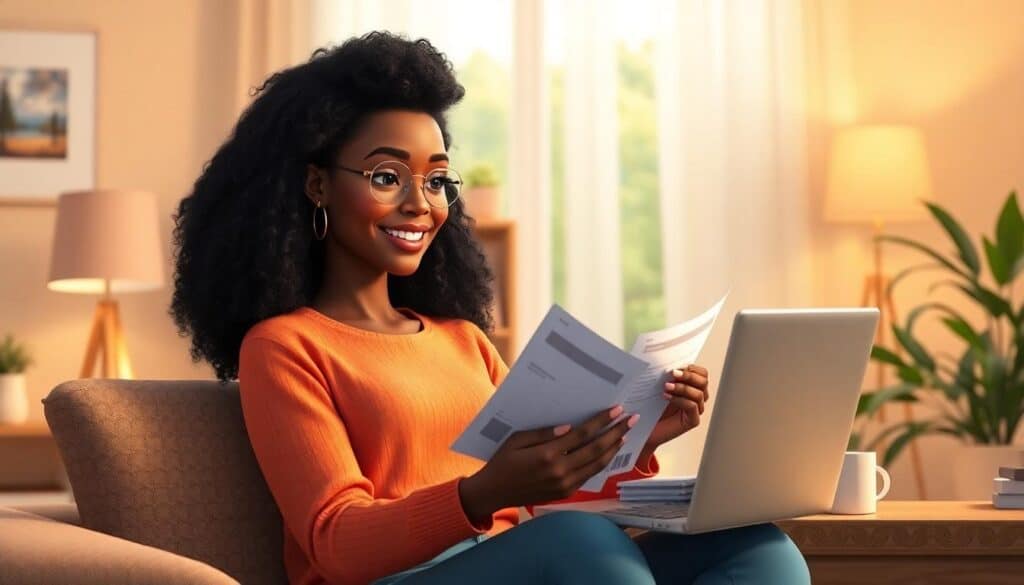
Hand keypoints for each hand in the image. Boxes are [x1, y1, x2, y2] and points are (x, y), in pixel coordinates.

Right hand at [460, 404, 638, 519]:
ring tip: (625, 434)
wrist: (494, 492)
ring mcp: (565, 485)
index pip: (582, 434)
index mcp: (547, 455)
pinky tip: (608, 452)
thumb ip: (543, 433)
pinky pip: (589, 476)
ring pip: (597, 465)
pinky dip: (602, 463)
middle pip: (596, 449)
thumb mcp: (516, 440)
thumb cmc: (502, 461)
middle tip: (631, 419)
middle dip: (616, 432)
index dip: (601, 421)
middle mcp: (560, 471)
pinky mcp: (565, 493)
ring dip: (614, 448)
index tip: (616, 410)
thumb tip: (569, 427)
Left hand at [643, 364, 709, 453]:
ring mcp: (696, 410)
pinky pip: (693, 406)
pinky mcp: (692, 421)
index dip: (691, 368)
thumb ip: (667, 376)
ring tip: (666, 386)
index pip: (702, 374)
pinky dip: (680, 399)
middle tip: (672, 374)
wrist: (642, 428)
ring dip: (683, 387)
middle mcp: (696, 398)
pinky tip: (667, 397)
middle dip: (688, 376)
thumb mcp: (659, 386)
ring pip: (699, 394)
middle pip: (703, 381)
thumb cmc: (650, 408)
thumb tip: (667, 362)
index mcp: (691, 387)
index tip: (676, 366)